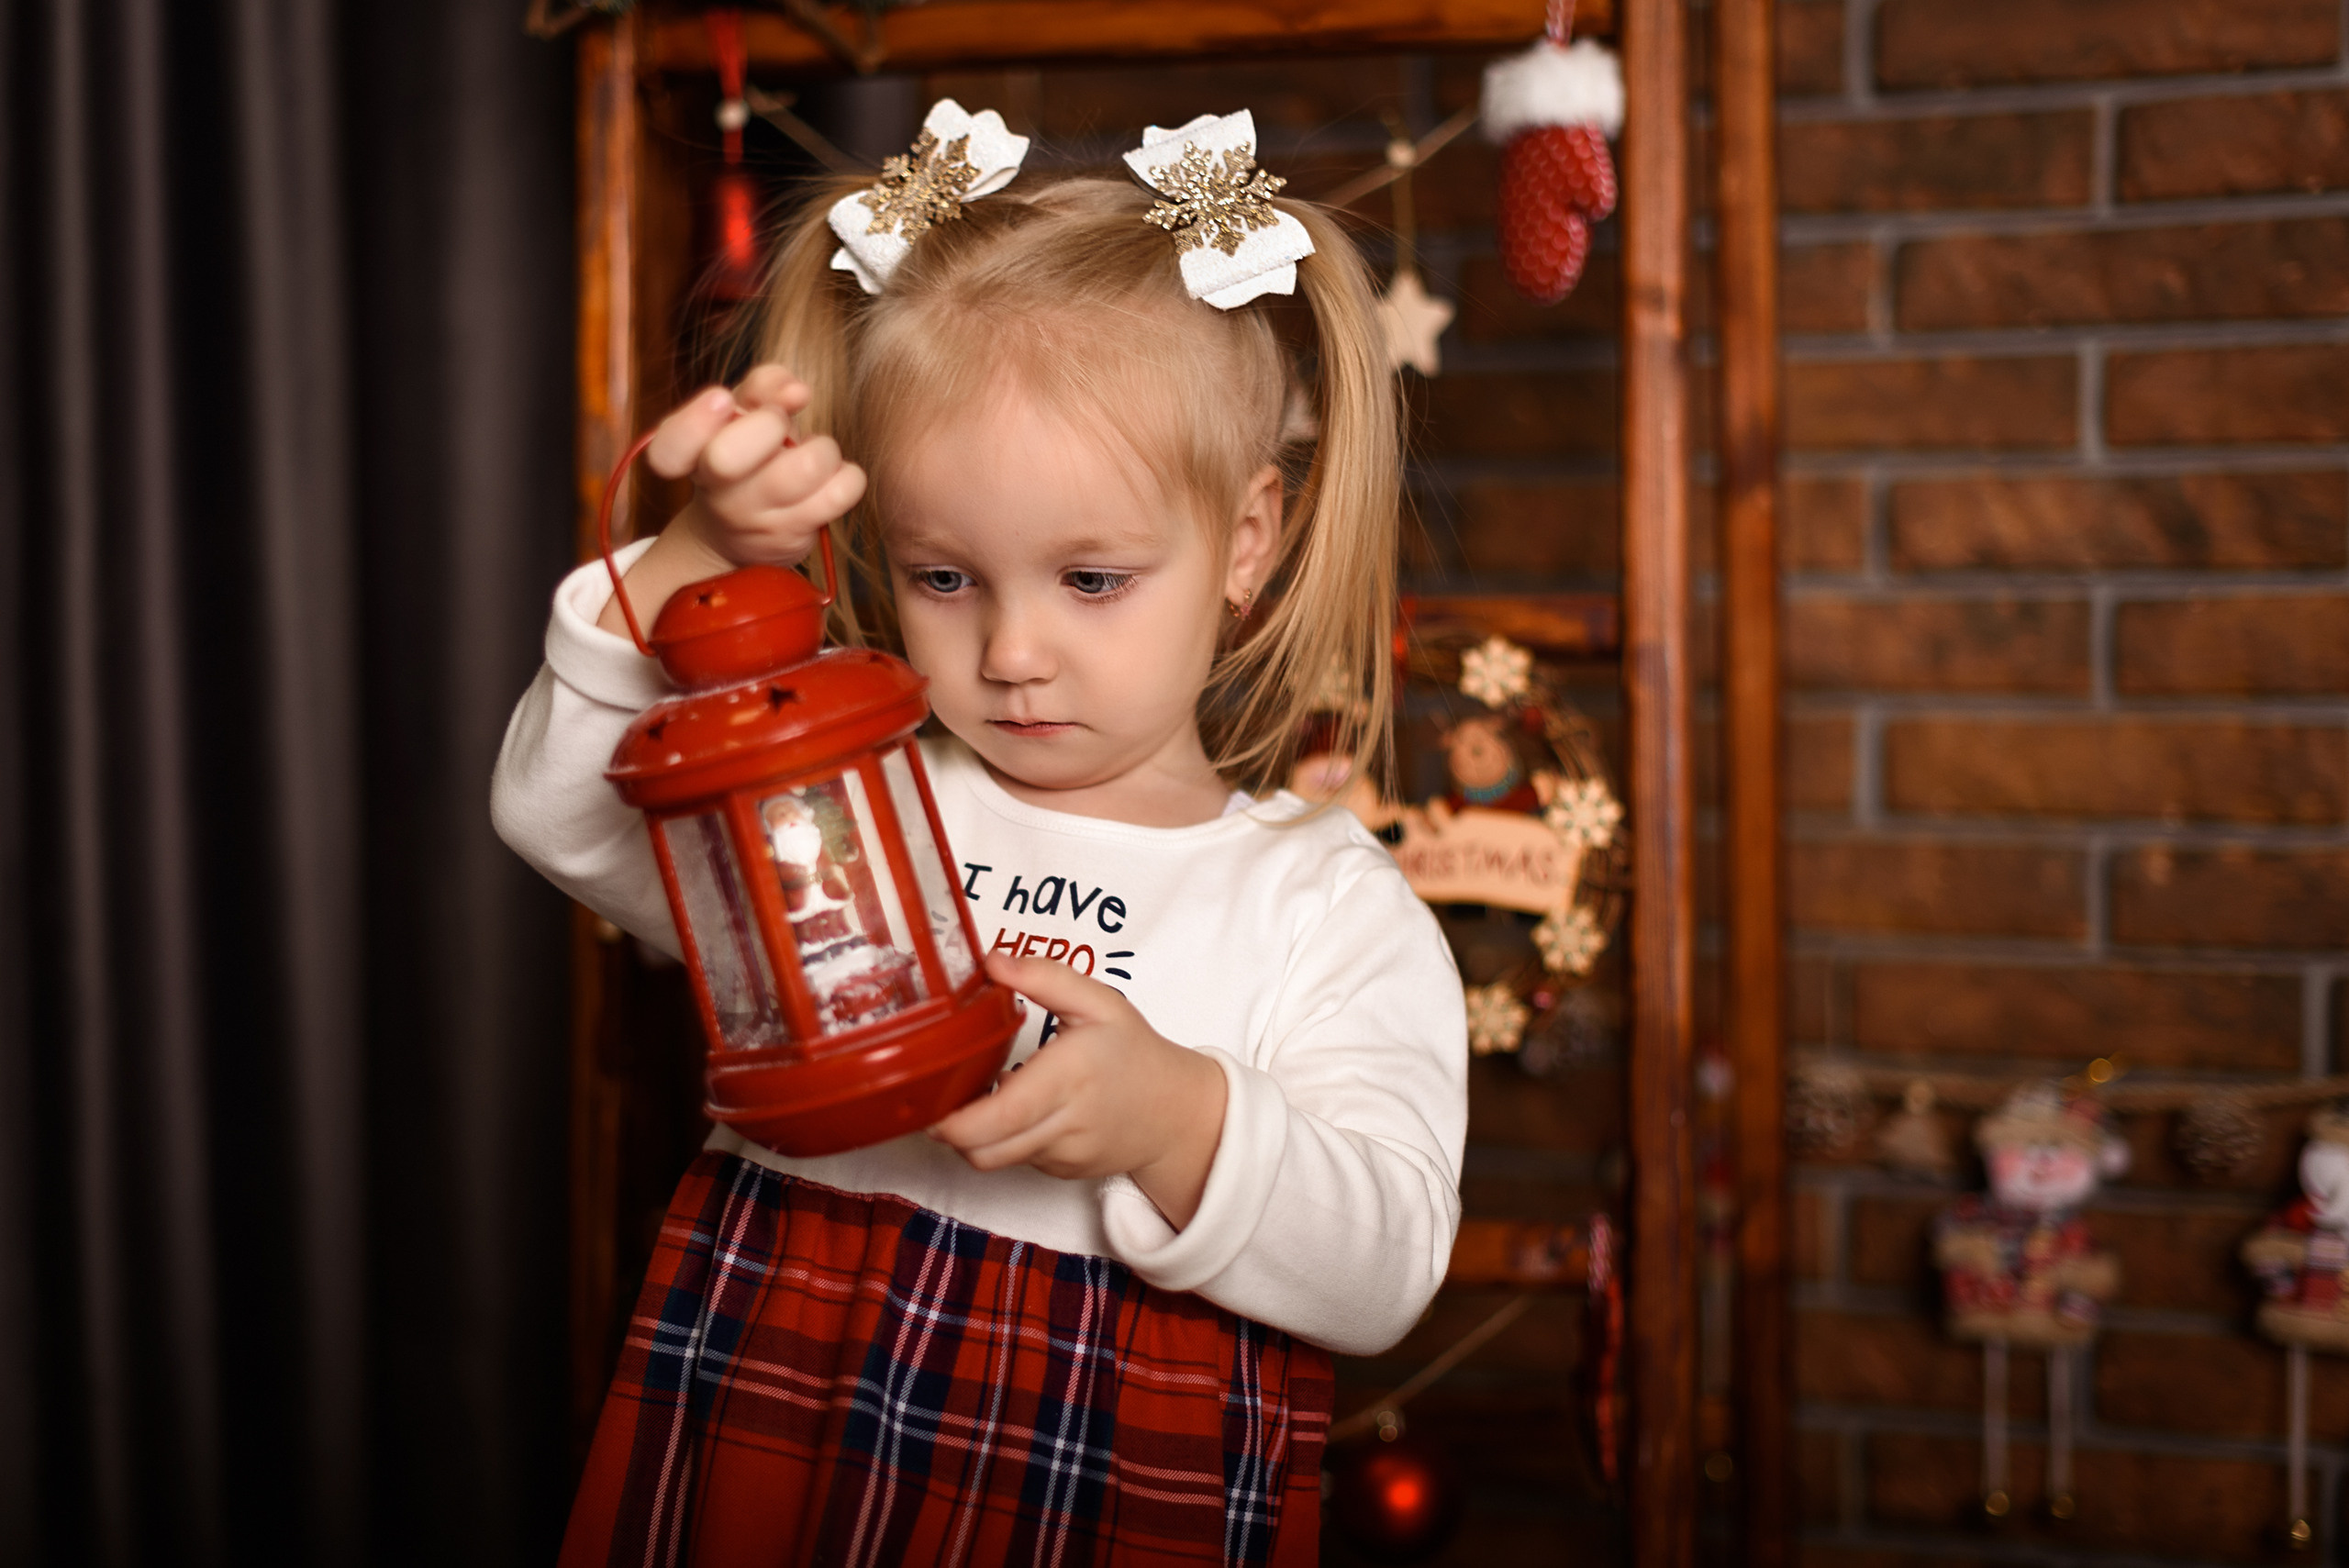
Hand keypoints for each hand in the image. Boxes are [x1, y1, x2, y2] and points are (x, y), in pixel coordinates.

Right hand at [597, 365, 867, 638]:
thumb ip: (762, 385)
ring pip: (807, 467)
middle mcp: (716, 493)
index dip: (695, 420)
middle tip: (779, 423)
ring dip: (821, 448)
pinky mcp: (795, 536)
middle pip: (727, 459)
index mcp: (690, 457)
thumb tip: (797, 392)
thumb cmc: (745, 454)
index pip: (669, 449)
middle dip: (768, 422)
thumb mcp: (741, 412)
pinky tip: (829, 479)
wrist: (738, 533)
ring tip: (812, 454)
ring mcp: (756, 520)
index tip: (722, 399)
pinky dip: (847, 476)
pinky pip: (842, 491)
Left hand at [929, 953, 1227, 1228]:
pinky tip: (1017, 1111)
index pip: (1001, 1115)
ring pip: (994, 1158)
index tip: (930, 1100)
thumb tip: (991, 961)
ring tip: (977, 1098)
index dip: (955, 1119)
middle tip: (935, 1099)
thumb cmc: (1134, 1053)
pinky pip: (1016, 1160)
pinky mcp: (1061, 1171)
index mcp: (1069, 1076)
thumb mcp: (1099, 1002)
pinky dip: (1004, 1140)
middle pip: (983, 1151)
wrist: (1175, 1113)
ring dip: (974, 1135)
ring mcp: (1062, 1154)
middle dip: (948, 1131)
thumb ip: (1044, 977)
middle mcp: (1065, 1122)